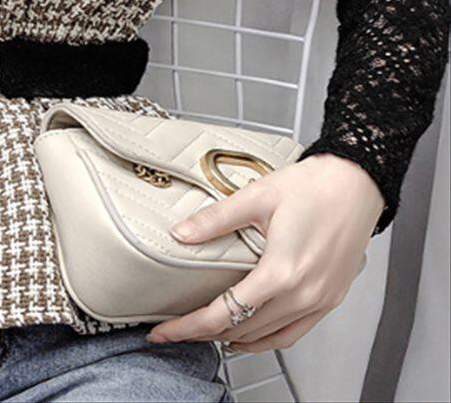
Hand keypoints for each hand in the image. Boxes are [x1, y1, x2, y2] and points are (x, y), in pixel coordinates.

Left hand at [145, 152, 383, 352]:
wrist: (357, 182)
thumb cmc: (315, 186)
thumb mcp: (256, 197)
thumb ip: (215, 220)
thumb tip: (182, 233)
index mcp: (282, 272)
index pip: (224, 313)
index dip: (189, 326)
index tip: (165, 331)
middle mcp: (303, 294)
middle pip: (244, 329)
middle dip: (205, 334)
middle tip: (177, 330)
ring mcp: (320, 299)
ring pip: (270, 337)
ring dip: (236, 340)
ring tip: (207, 335)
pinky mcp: (330, 298)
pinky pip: (295, 332)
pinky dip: (268, 338)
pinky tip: (252, 332)